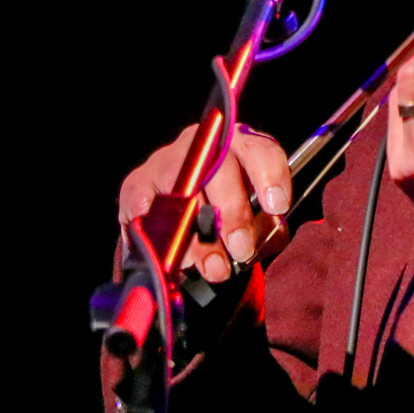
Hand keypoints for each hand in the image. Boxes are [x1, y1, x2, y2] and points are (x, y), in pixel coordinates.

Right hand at [119, 124, 291, 283]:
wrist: (187, 226)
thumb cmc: (231, 220)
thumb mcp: (256, 222)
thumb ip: (265, 230)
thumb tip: (257, 243)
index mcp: (242, 148)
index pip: (260, 150)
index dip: (270, 176)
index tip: (276, 207)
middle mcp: (205, 145)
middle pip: (219, 168)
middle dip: (233, 212)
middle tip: (241, 249)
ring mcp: (167, 160)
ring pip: (182, 187)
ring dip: (198, 233)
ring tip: (213, 266)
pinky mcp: (138, 182)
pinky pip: (140, 196)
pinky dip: (150, 218)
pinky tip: (160, 239)